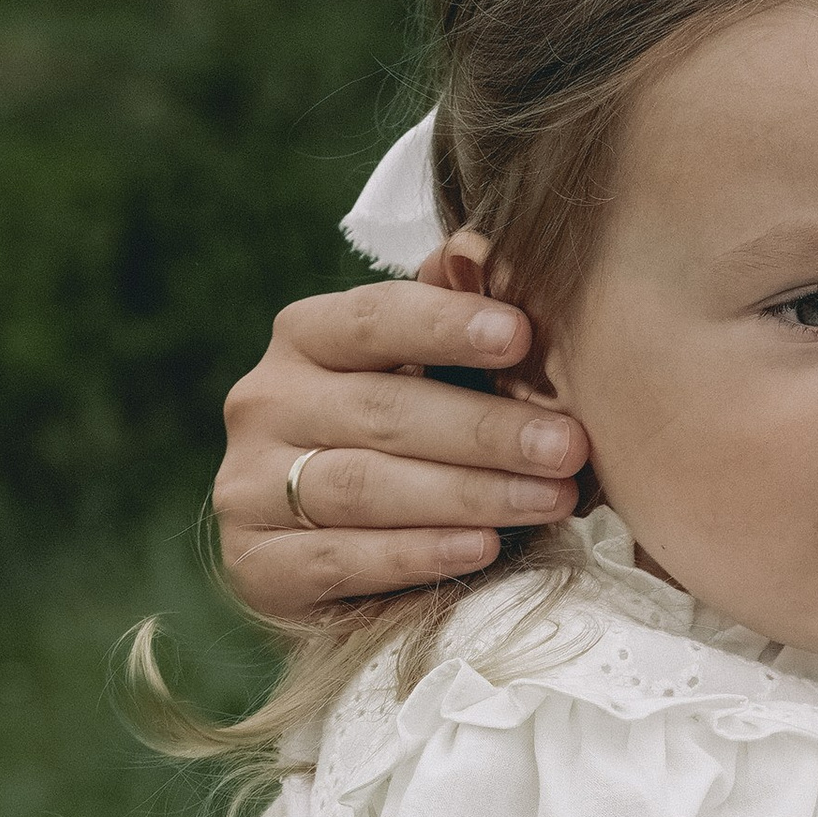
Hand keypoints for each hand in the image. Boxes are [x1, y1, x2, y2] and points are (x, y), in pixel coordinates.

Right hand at [215, 268, 586, 621]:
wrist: (328, 568)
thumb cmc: (397, 451)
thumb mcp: (421, 380)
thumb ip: (444, 321)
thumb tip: (474, 248)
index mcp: (305, 338)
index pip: (373, 319)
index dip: (446, 326)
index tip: (519, 336)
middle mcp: (266, 403)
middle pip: (382, 410)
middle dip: (486, 429)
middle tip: (567, 446)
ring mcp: (250, 487)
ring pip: (364, 485)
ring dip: (467, 493)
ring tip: (547, 500)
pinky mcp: (257, 566)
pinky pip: (342, 557)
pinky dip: (418, 554)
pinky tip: (482, 549)